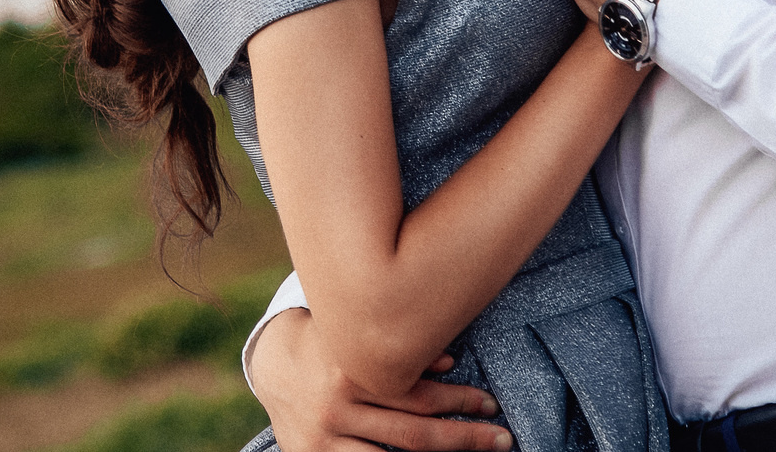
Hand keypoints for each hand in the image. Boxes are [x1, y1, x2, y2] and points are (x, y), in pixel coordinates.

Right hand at [248, 308, 512, 451]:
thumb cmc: (332, 340)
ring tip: (479, 449)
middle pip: (413, 433)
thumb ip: (401, 349)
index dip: (458, 400)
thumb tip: (450, 362)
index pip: (415, 392)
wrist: (272, 361)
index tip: (492, 404)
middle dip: (463, 437)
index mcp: (350, 366)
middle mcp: (337, 404)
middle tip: (503, 438)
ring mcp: (324, 436)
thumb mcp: (361, 334)